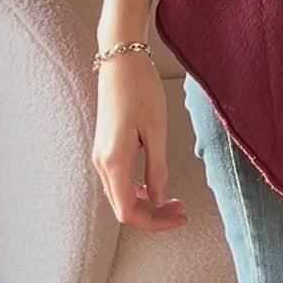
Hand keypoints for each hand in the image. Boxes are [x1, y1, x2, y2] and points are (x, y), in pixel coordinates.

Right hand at [92, 47, 188, 232]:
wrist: (121, 60)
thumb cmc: (140, 90)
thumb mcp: (156, 131)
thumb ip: (157, 169)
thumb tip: (158, 199)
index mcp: (114, 161)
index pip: (128, 212)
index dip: (155, 222)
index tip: (179, 217)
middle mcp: (102, 163)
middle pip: (123, 208)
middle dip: (153, 216)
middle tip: (181, 211)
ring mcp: (101, 155)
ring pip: (120, 195)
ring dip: (146, 204)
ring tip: (173, 201)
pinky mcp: (105, 147)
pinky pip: (118, 180)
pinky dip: (137, 190)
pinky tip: (154, 186)